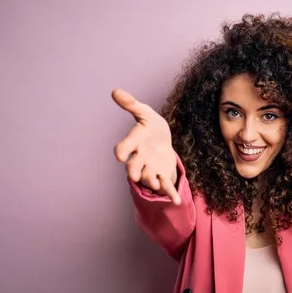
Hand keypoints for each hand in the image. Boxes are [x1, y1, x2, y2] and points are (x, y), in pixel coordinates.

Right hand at [112, 89, 180, 204]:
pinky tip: (176, 201)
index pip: (125, 147)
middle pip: (134, 167)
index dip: (122, 150)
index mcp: (135, 142)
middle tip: (134, 175)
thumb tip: (115, 91)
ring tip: (155, 184)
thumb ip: (132, 104)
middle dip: (134, 171)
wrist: (163, 140)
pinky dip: (170, 194)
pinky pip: (165, 186)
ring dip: (151, 181)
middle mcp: (139, 158)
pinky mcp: (162, 174)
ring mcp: (150, 168)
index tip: (119, 155)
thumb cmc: (151, 126)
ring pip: (148, 177)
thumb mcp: (145, 113)